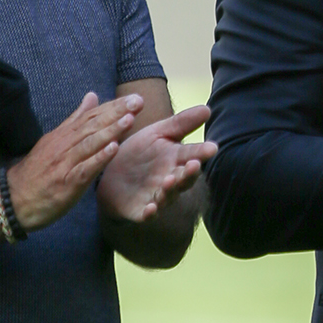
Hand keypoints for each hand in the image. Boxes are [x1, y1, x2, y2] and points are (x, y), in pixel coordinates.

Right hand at [7, 92, 142, 231]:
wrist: (12, 200)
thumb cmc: (38, 171)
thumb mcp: (56, 140)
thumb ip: (76, 119)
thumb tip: (92, 96)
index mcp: (64, 135)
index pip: (91, 116)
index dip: (113, 107)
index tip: (134, 98)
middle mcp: (65, 146)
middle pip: (93, 126)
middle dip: (116, 113)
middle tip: (137, 102)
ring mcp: (65, 164)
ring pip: (90, 144)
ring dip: (111, 131)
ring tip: (129, 119)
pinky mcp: (66, 183)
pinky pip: (84, 169)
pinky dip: (99, 158)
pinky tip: (113, 149)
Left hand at [96, 105, 217, 221]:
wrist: (110, 176)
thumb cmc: (139, 153)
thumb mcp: (158, 133)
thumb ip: (181, 123)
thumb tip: (207, 108)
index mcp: (176, 159)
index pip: (193, 154)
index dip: (202, 152)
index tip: (212, 147)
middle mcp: (171, 179)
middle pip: (184, 178)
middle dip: (189, 173)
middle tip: (193, 165)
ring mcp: (157, 196)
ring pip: (168, 196)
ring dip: (170, 190)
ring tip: (169, 180)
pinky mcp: (140, 210)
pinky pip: (146, 214)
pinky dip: (150, 213)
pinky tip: (151, 208)